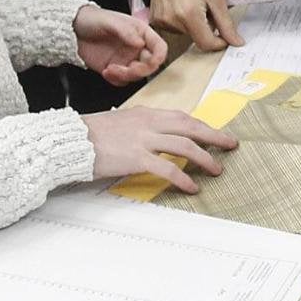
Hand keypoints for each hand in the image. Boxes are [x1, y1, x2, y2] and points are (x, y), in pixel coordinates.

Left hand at [74, 5, 169, 84]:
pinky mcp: (114, 70)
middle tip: (127, 69)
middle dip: (140, 70)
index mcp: (140, 33)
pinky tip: (106, 72)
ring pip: (137, 76)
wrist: (71, 30)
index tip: (151, 62)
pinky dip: (116, 80)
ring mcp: (125, 60)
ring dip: (125, 76)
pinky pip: (122, 82)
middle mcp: (136, 48)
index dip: (159, 57)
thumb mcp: (110, 21)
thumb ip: (126, 31)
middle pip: (150, 65)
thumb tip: (140, 43)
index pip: (159, 47)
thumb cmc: (92, 19)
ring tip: (110, 69)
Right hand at [82, 106, 238, 193]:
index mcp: (144, 113)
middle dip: (214, 136)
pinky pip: (168, 168)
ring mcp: (144, 139)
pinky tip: (192, 187)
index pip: (181, 117)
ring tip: (216, 168)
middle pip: (190, 127)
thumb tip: (152, 138)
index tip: (213, 133)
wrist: (70, 141)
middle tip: (230, 144)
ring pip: (185, 145)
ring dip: (205, 158)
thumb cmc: (90, 134)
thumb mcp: (119, 123)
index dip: (200, 125)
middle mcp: (148, 123)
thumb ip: (138, 128)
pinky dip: (183, 178)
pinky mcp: (137, 158)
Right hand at [145, 0, 239, 50]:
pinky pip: (174, 28)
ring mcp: (162, 21)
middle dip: (206, 28)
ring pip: (186, 34)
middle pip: (197, 38)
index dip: (219, 43)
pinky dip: (181, 21)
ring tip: (192, 4)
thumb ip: (226, 23)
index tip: (224, 36)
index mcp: (190, 15)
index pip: (207, 44)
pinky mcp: (155, 20)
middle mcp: (173, 21)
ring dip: (193, 25)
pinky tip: (180, 5)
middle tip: (206, 9)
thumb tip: (236, 42)